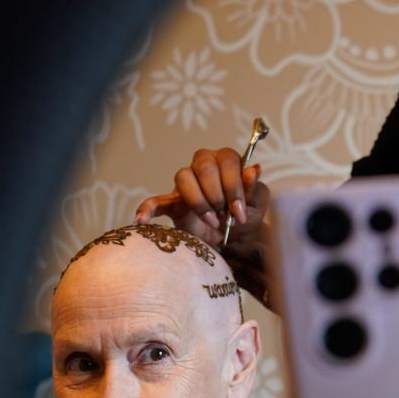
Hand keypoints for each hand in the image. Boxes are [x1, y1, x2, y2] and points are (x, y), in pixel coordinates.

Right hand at [134, 148, 272, 308]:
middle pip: (204, 166)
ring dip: (198, 202)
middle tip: (224, 216)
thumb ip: (254, 188)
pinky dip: (148, 208)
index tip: (239, 212)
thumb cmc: (246, 214)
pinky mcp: (173, 203)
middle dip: (216, 194)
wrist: (234, 238)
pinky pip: (156, 201)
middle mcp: (205, 165)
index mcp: (227, 160)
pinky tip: (141, 220)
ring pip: (183, 177)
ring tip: (211, 220)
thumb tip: (254, 169)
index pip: (228, 160)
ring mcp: (186, 183)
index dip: (234, 186)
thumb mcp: (257, 204)